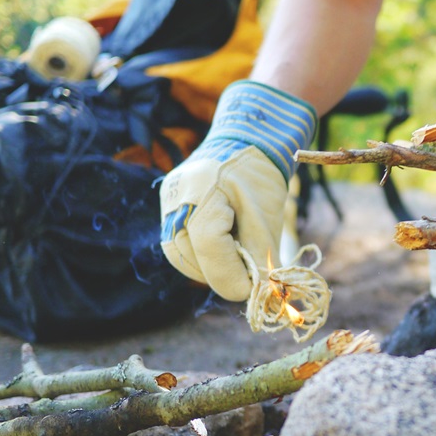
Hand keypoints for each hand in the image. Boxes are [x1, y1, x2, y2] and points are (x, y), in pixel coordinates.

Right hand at [160, 80, 316, 299]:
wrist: (246, 141)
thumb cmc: (261, 177)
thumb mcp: (267, 217)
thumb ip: (260, 256)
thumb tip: (260, 293)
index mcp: (204, 192)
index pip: (210, 246)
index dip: (232, 275)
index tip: (254, 290)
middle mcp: (177, 198)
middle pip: (190, 257)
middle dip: (222, 274)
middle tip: (250, 276)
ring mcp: (168, 203)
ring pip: (181, 256)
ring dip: (210, 268)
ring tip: (238, 257)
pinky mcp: (168, 208)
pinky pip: (179, 244)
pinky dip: (202, 255)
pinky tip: (224, 247)